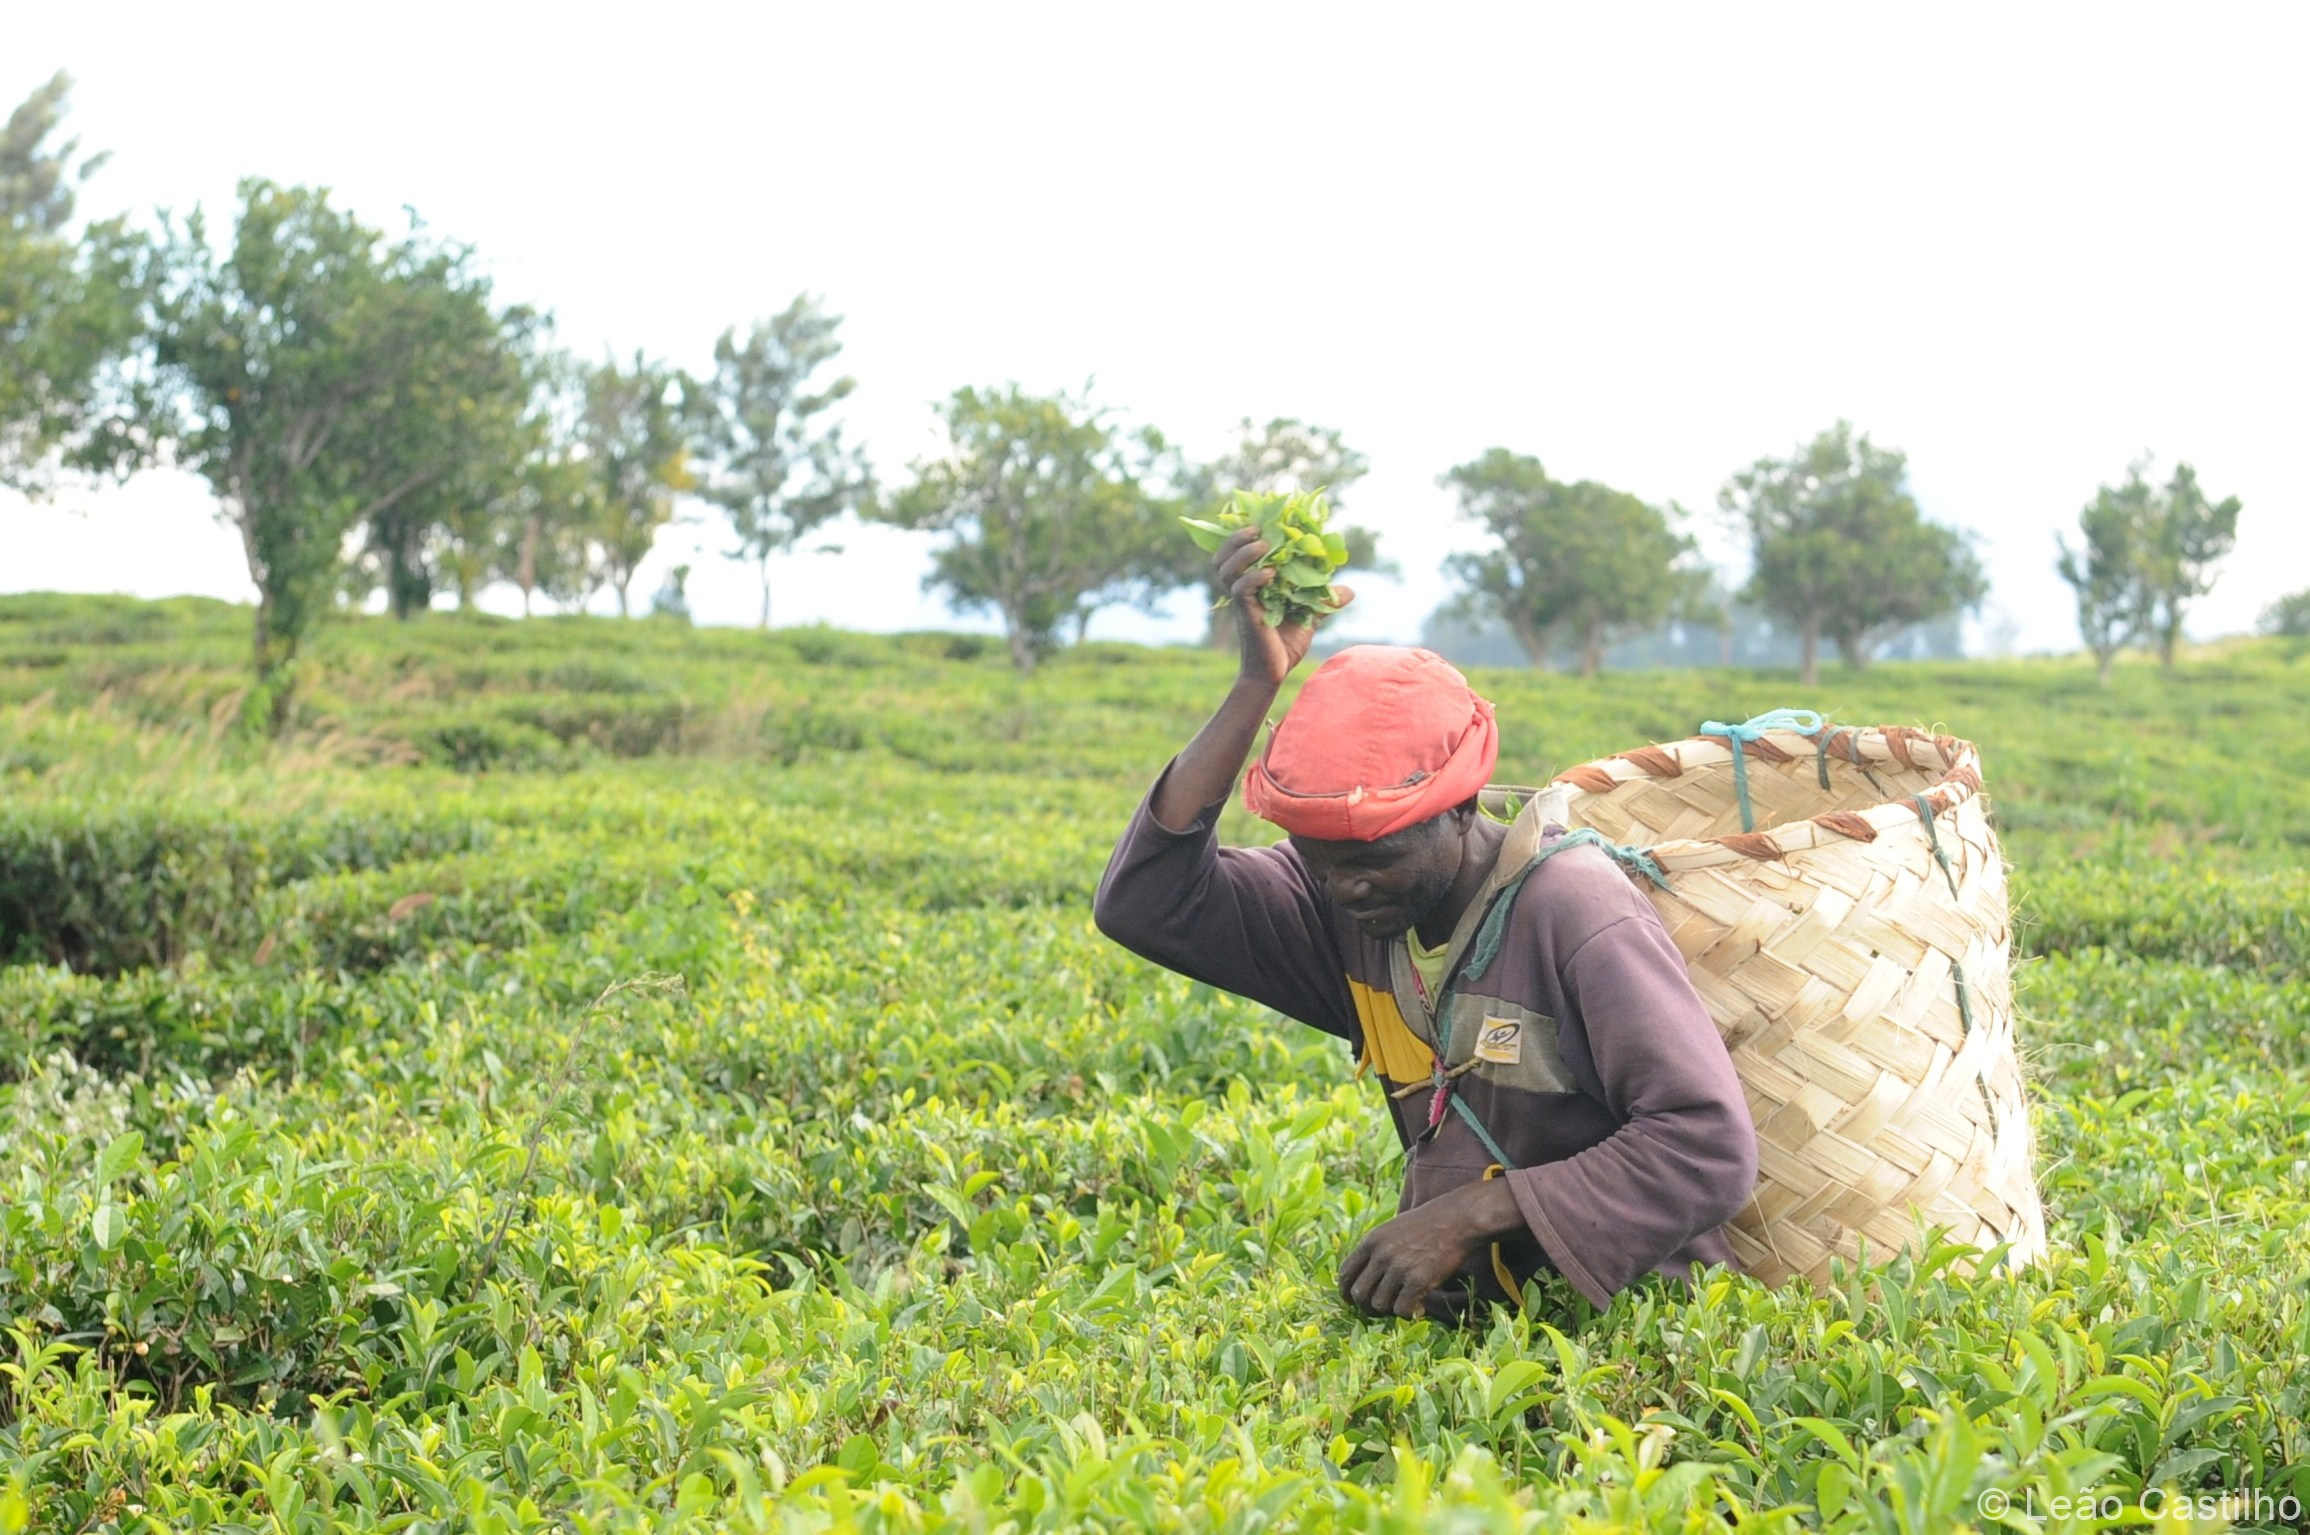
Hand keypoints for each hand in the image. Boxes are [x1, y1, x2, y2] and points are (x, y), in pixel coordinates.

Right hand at [1216, 527, 1353, 688]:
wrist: (1274, 672)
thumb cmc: (1286, 645)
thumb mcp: (1309, 617)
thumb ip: (1323, 600)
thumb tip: (1349, 591)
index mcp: (1252, 585)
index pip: (1237, 553)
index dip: (1242, 535)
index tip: (1262, 520)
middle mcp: (1242, 590)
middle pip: (1222, 556)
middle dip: (1235, 539)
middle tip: (1258, 530)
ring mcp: (1242, 601)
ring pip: (1225, 568)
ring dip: (1243, 552)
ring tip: (1264, 545)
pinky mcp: (1245, 613)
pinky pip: (1240, 589)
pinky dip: (1254, 577)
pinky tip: (1271, 575)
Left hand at [1337, 1179, 1518, 1319]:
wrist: (1458, 1219)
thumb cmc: (1428, 1224)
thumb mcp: (1393, 1229)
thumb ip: (1377, 1248)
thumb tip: (1366, 1276)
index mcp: (1372, 1240)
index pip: (1346, 1273)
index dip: (1346, 1292)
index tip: (1352, 1301)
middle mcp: (1381, 1254)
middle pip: (1359, 1294)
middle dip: (1366, 1307)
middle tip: (1381, 1310)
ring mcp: (1399, 1267)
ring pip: (1379, 1304)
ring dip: (1389, 1311)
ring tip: (1403, 1305)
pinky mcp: (1418, 1280)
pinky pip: (1402, 1309)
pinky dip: (1408, 1313)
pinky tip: (1419, 1308)